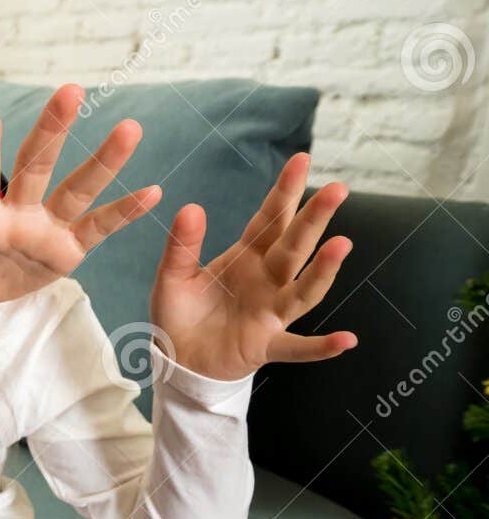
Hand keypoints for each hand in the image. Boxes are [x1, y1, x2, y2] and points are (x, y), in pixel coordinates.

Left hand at [0, 84, 161, 305]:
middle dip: (53, 129)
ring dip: (103, 161)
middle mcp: (18, 210)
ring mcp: (46, 226)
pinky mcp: (70, 249)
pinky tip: (154, 191)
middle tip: (71, 90)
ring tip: (129, 127)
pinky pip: (99, 227)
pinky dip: (124, 212)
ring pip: (77, 187)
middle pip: (37, 164)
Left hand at [150, 152, 356, 381]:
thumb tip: (191, 207)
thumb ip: (182, 245)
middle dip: (314, 218)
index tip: (302, 160)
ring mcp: (271, 313)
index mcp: (246, 257)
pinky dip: (320, 346)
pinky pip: (297, 347)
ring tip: (341, 245)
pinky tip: (346, 340)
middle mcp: (267, 281)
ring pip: (302, 289)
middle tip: (337, 188)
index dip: (286, 191)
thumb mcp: (172, 276)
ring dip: (323, 270)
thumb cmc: (180, 313)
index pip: (270, 218)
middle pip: (294, 246)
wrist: (176, 359)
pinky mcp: (265, 345)